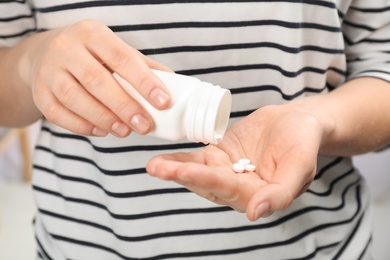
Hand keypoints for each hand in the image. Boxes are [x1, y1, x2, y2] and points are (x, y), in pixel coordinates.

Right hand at [22, 19, 171, 136]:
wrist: (46, 54)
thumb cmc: (91, 55)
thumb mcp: (115, 50)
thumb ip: (142, 66)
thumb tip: (174, 86)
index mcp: (92, 34)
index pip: (121, 57)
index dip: (144, 81)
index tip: (163, 102)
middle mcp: (66, 48)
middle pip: (97, 80)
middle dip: (124, 106)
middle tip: (145, 125)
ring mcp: (48, 71)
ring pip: (74, 98)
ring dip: (104, 119)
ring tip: (125, 131)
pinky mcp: (39, 93)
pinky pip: (58, 114)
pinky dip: (82, 126)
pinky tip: (102, 131)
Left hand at [147, 102, 328, 220]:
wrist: (296, 122)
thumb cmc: (303, 141)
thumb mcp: (300, 164)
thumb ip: (281, 192)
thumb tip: (255, 214)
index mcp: (259, 194)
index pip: (230, 190)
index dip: (208, 181)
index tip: (187, 174)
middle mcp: (239, 188)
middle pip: (207, 184)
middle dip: (183, 177)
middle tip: (159, 169)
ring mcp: (226, 172)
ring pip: (197, 174)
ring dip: (175, 170)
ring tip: (154, 166)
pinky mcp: (218, 157)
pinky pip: (196, 160)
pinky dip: (178, 160)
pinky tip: (160, 160)